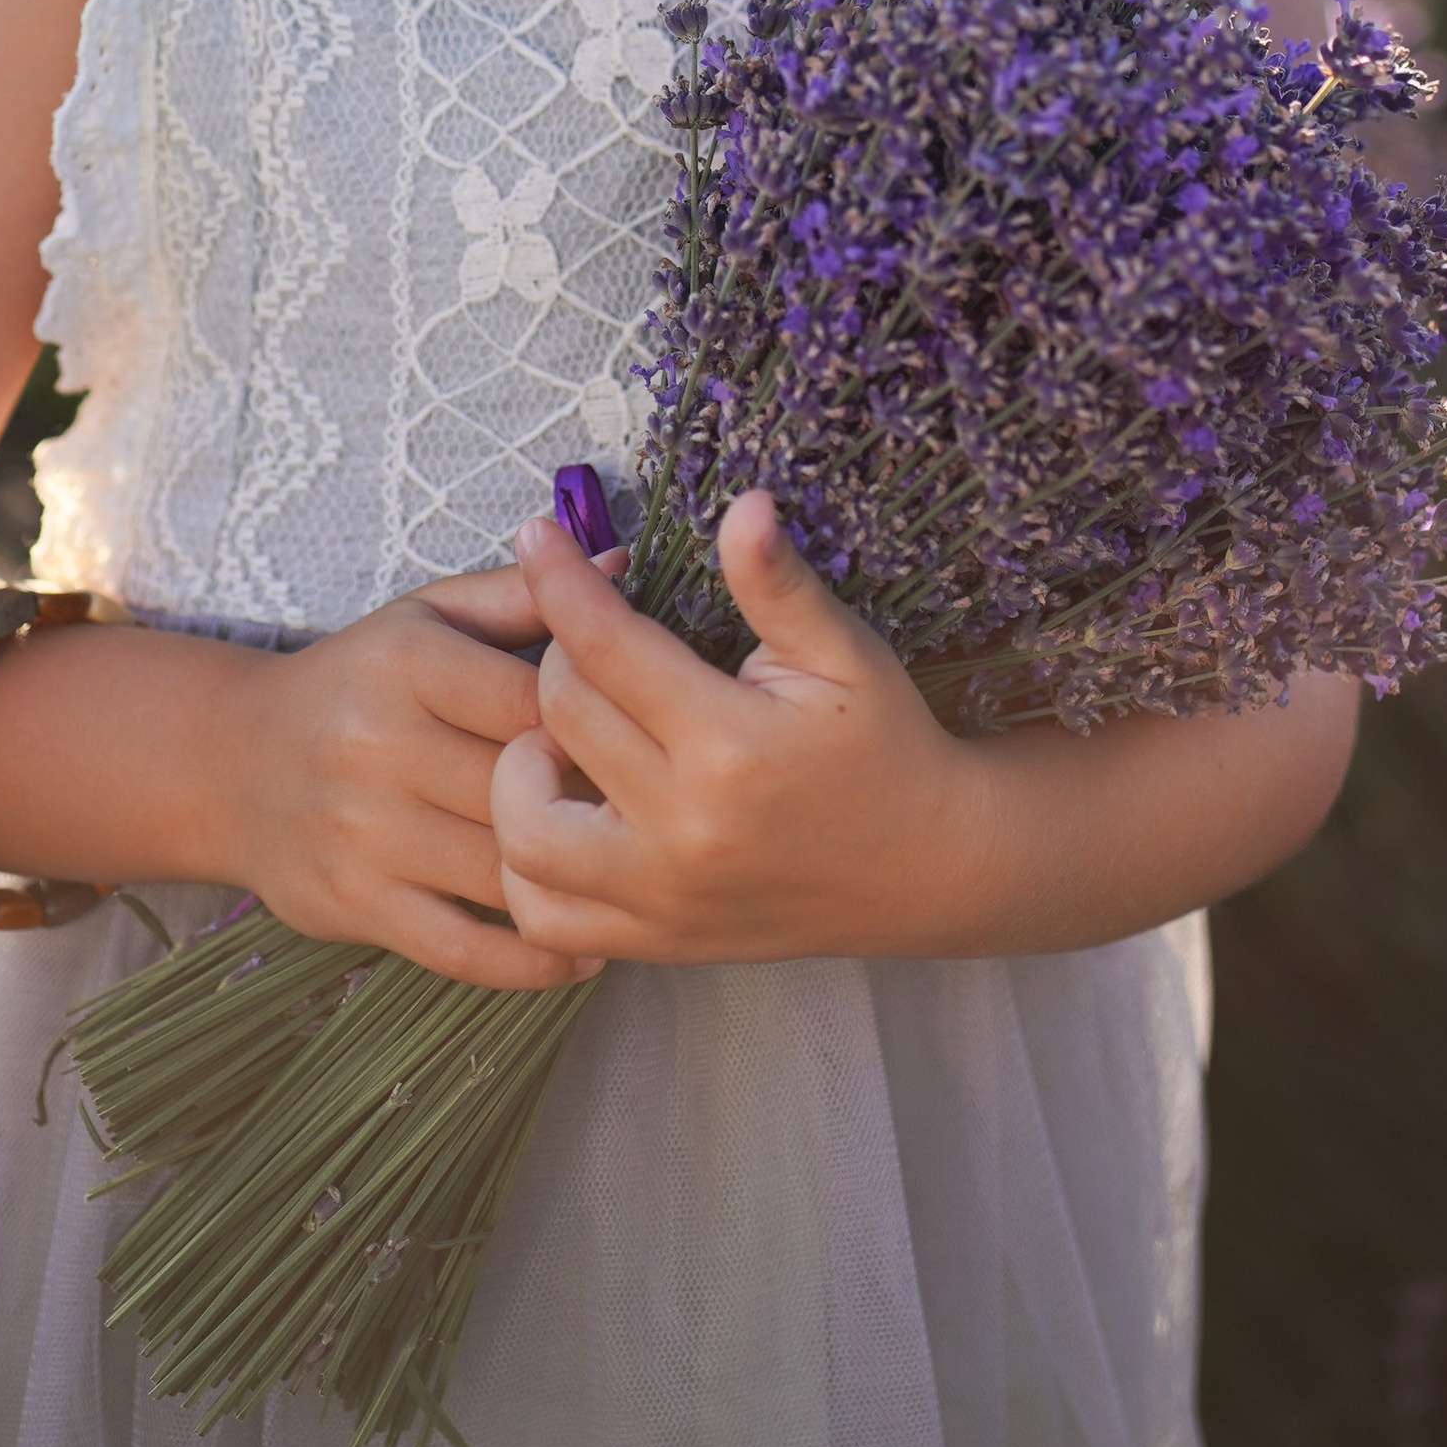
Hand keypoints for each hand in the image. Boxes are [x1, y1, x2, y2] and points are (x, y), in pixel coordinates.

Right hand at [228, 567, 607, 991]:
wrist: (231, 762)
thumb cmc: (357, 681)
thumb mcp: (426, 617)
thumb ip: (523, 596)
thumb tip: (622, 566)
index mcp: (407, 665)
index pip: (534, 701)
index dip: (598, 726)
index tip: (638, 741)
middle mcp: (379, 747)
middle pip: (523, 791)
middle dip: (596, 809)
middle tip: (653, 821)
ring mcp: (365, 835)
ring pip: (501, 873)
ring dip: (575, 884)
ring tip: (634, 884)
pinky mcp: (354, 906)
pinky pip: (462, 949)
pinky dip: (531, 962)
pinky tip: (580, 953)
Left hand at [490, 494, 985, 965]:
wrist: (927, 867)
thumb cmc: (885, 745)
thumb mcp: (846, 652)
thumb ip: (780, 582)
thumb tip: (744, 504)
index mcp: (730, 746)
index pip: (606, 644)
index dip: (560, 580)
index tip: (537, 536)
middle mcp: (684, 829)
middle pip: (560, 718)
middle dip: (556, 654)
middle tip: (586, 633)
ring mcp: (663, 898)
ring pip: (525, 834)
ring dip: (519, 770)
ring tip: (560, 734)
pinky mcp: (655, 943)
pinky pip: (543, 916)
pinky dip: (525, 865)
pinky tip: (561, 811)